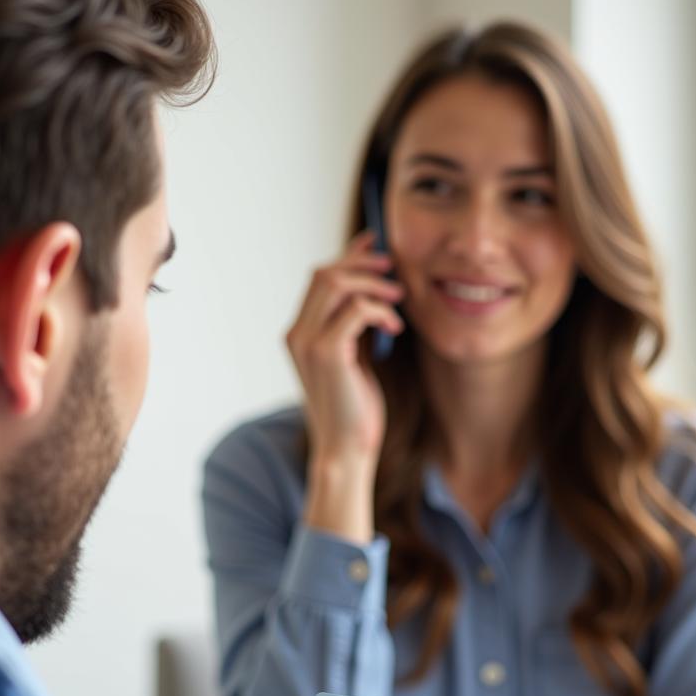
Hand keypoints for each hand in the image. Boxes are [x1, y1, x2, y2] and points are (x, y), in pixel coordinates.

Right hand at [287, 232, 402, 478]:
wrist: (346, 449)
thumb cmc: (353, 409)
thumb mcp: (354, 357)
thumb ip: (355, 324)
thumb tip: (371, 290)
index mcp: (299, 333)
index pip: (320, 278)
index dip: (349, 257)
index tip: (375, 246)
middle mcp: (296, 333)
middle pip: (325, 273)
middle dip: (363, 264)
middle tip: (395, 273)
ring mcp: (308, 342)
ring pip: (336, 282)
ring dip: (373, 284)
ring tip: (398, 300)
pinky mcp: (327, 353)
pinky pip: (356, 308)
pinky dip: (380, 310)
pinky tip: (394, 329)